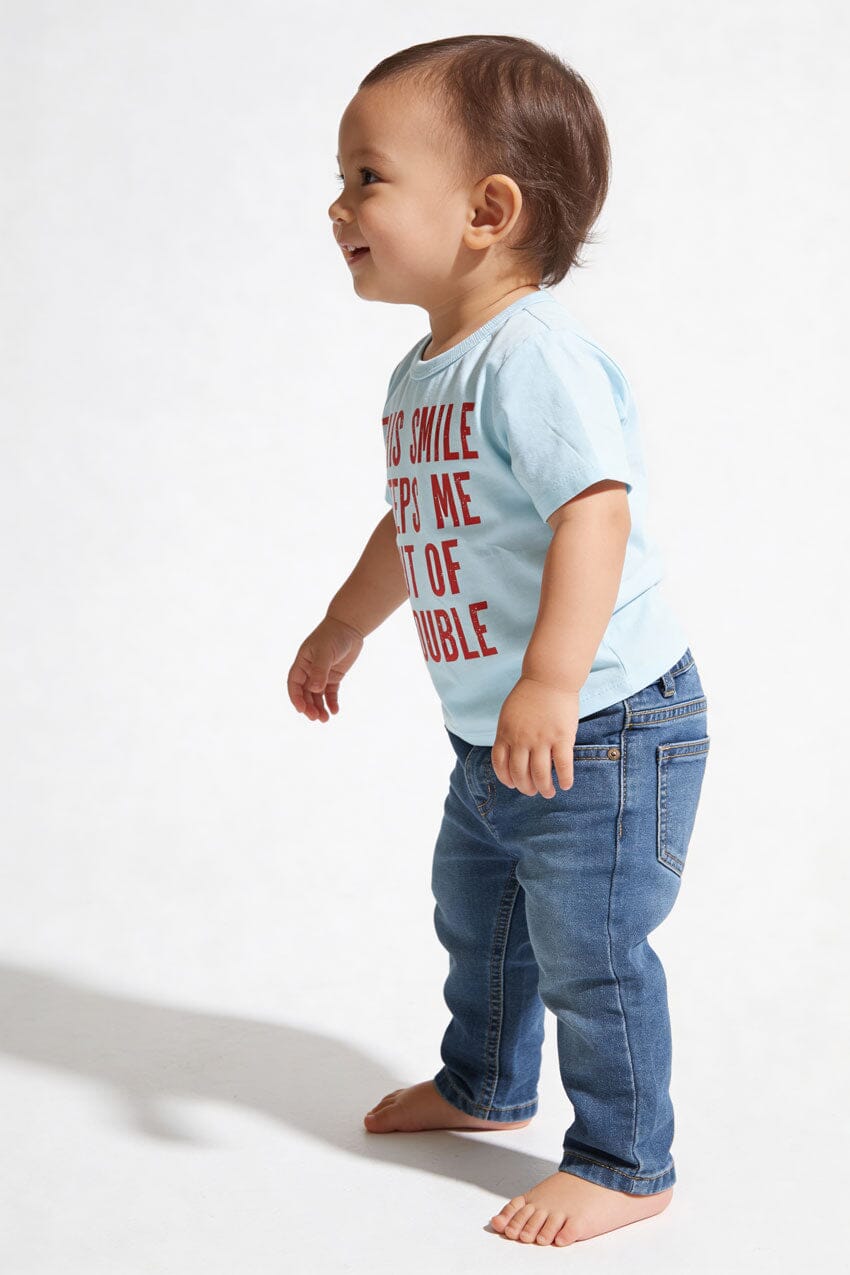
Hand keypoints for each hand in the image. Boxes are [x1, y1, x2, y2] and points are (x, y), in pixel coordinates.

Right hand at [287, 615, 364, 722]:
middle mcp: (309, 670)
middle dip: (309, 706)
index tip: (301, 710)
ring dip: (319, 707)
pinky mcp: (334, 676)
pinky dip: (331, 702)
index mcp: (302, 663)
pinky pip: (330, 692)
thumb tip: (315, 690)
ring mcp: (322, 674)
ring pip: (317, 695)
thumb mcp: (325, 652)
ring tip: (325, 719)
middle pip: (305, 693)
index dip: (296, 698)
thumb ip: (320, 671)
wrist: (349, 627)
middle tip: (316, 718)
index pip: (294, 684)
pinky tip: (335, 711)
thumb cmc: (333, 636)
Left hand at [491, 676, 579, 796]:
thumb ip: (508, 734)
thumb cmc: (529, 694)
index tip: (513, 784)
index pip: (500, 764)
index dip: (506, 778)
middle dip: (526, 788)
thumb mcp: (508, 714)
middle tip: (533, 792)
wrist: (549, 677)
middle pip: (520, 773)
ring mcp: (542, 740)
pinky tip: (565, 785)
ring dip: (544, 788)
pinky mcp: (562, 738)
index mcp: (506, 734)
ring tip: (548, 793)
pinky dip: (564, 779)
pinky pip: (562, 765)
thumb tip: (509, 753)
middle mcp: (521, 740)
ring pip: (540, 774)